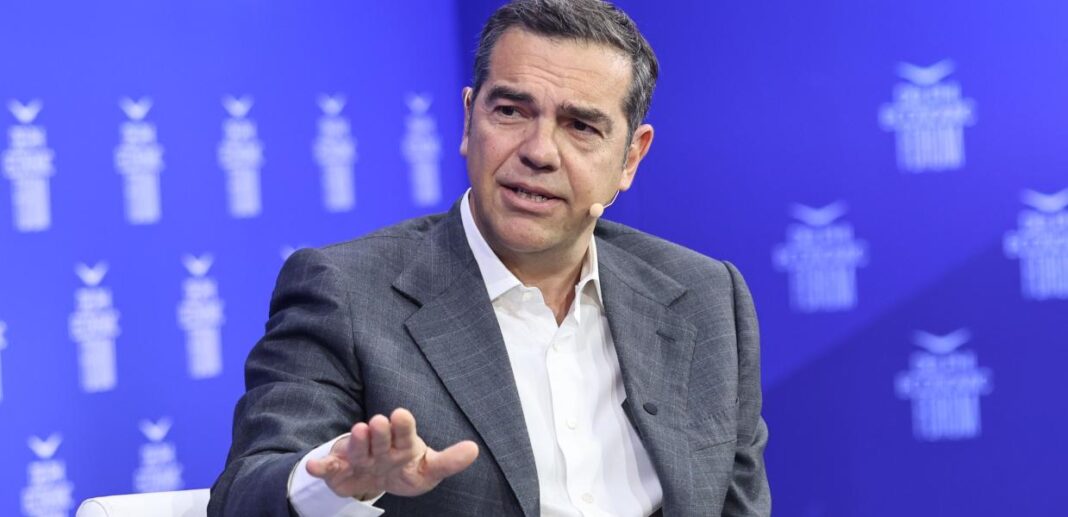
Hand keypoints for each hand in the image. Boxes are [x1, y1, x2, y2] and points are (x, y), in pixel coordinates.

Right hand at [305, 408, 478, 499]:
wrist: (373, 481)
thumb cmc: (404, 469)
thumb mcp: (429, 470)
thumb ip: (448, 461)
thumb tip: (474, 449)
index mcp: (403, 442)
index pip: (405, 432)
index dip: (403, 425)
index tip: (402, 414)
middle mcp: (380, 445)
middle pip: (380, 438)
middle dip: (380, 432)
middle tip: (378, 422)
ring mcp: (359, 456)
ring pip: (358, 450)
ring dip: (357, 442)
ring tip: (359, 431)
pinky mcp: (340, 470)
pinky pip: (330, 468)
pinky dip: (322, 466)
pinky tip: (315, 465)